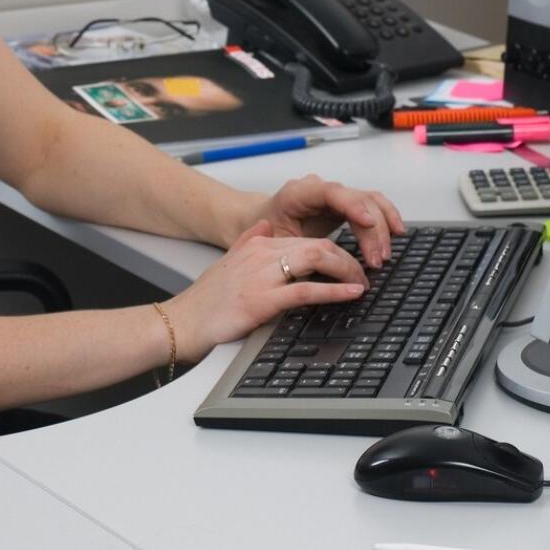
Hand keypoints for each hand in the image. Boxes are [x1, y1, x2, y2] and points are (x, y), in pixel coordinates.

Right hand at [164, 221, 366, 362]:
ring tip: (363, 283)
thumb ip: (247, 242)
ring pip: (318, 258)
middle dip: (350, 259)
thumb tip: (263, 227)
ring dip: (348, 270)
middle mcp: (262, 253)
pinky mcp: (262, 299)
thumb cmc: (206, 300)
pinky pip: (306, 289)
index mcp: (258, 244)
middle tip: (366, 275)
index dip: (337, 251)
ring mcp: (263, 275)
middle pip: (320, 245)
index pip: (308, 239)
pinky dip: (335, 290)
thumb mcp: (227, 262)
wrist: (183, 322)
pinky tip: (351, 293)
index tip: (351, 264)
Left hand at [247, 175, 405, 267]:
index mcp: (299, 193)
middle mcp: (321, 188)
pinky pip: (372, 204)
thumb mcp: (276, 242)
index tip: (368, 223)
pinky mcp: (346, 203)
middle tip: (376, 259)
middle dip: (372, 230)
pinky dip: (386, 217)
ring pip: (370, 201)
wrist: (260, 218)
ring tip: (385, 253)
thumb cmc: (267, 229)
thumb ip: (298, 249)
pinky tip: (396, 233)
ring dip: (383, 226)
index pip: (332, 193)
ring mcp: (336, 194)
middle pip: (357, 200)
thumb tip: (321, 264)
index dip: (353, 205)